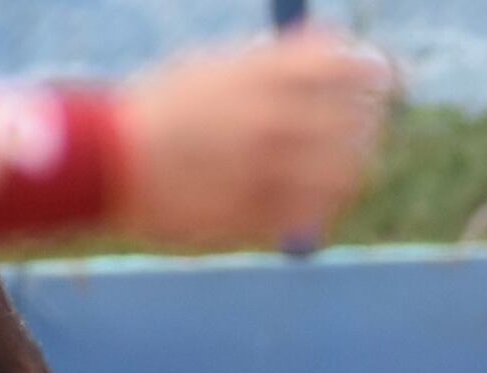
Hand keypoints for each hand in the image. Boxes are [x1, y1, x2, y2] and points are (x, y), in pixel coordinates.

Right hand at [112, 31, 391, 245]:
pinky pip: (317, 209)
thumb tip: (342, 45)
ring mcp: (265, 171)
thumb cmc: (165, 109)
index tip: (383, 77)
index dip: (372, 70)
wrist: (104, 160)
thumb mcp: (217, 67)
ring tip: (346, 160)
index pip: (344, 65)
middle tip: (369, 122)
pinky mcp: (258, 214)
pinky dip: (325, 200)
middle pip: (353, 118)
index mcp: (258, 76)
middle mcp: (268, 120)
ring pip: (345, 169)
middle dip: (369, 118)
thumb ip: (280, 60)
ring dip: (354, 163)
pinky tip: (317, 193)